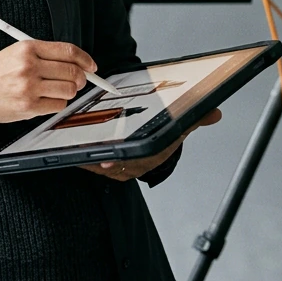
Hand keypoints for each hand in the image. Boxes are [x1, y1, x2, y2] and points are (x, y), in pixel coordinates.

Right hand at [0, 40, 94, 123]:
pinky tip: (45, 99)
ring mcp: (29, 87)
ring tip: (56, 90)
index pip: (68, 51)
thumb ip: (45, 55)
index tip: (91, 66)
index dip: (85, 59)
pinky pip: (58, 105)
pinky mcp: (29, 106)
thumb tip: (77, 63)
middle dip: (81, 78)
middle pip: (72, 71)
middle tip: (79, 81)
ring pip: (69, 90)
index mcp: (27, 48)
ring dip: (68, 92)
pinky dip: (57, 103)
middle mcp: (29, 65)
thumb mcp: (16, 52)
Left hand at [81, 108, 222, 182]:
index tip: (110, 159)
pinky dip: (80, 156)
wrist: (155, 145)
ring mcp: (119, 167)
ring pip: (99, 165)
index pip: (136, 162)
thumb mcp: (179, 126)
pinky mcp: (104, 164)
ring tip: (70, 148)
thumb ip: (194, 119)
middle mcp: (134, 166)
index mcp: (150, 157)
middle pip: (114, 166)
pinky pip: (90, 162)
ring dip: (86, 158)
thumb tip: (214, 113)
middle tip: (85, 153)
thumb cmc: (163, 136)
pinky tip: (67, 147)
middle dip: (100, 160)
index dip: (123, 161)